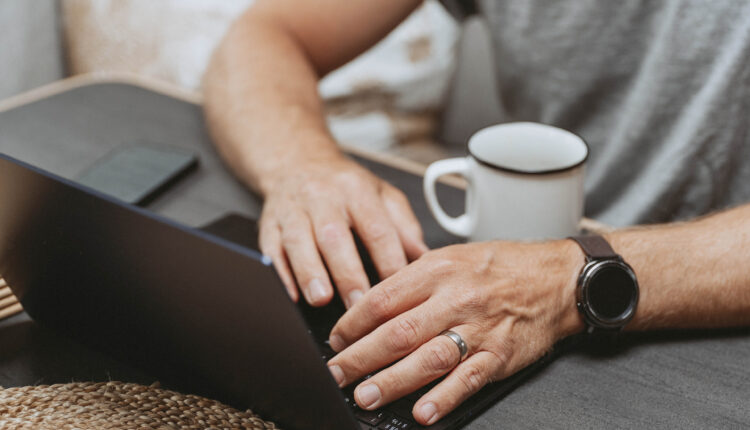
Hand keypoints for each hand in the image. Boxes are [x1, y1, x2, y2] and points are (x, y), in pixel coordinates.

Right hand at [258, 154, 427, 307]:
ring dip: (310, 272)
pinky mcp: (268, 224)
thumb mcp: (383, 194)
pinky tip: (291, 294)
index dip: (387, 258)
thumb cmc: (345, 186)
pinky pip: (271, 248)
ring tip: (322, 299)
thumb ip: (405, 225)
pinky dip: (280, 273)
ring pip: (298, 241)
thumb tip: (423, 259)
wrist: (298, 162)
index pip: (376, 226)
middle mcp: (323, 197)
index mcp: (357, 190)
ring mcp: (292, 210)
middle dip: (347, 273)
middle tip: (359, 305)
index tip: (397, 288)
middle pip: (334, 236)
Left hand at [326, 240, 584, 424]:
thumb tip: (373, 304)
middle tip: (337, 373)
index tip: (337, 339)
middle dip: (361, 357)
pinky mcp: (500, 355)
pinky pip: (469, 379)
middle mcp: (455, 299)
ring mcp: (478, 329)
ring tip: (366, 395)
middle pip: (398, 332)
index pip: (383, 299)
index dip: (353, 322)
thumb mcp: (452, 256)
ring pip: (428, 357)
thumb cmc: (502, 266)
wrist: (557, 279)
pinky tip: (423, 411)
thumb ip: (414, 280)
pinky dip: (445, 397)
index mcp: (438, 270)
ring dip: (393, 381)